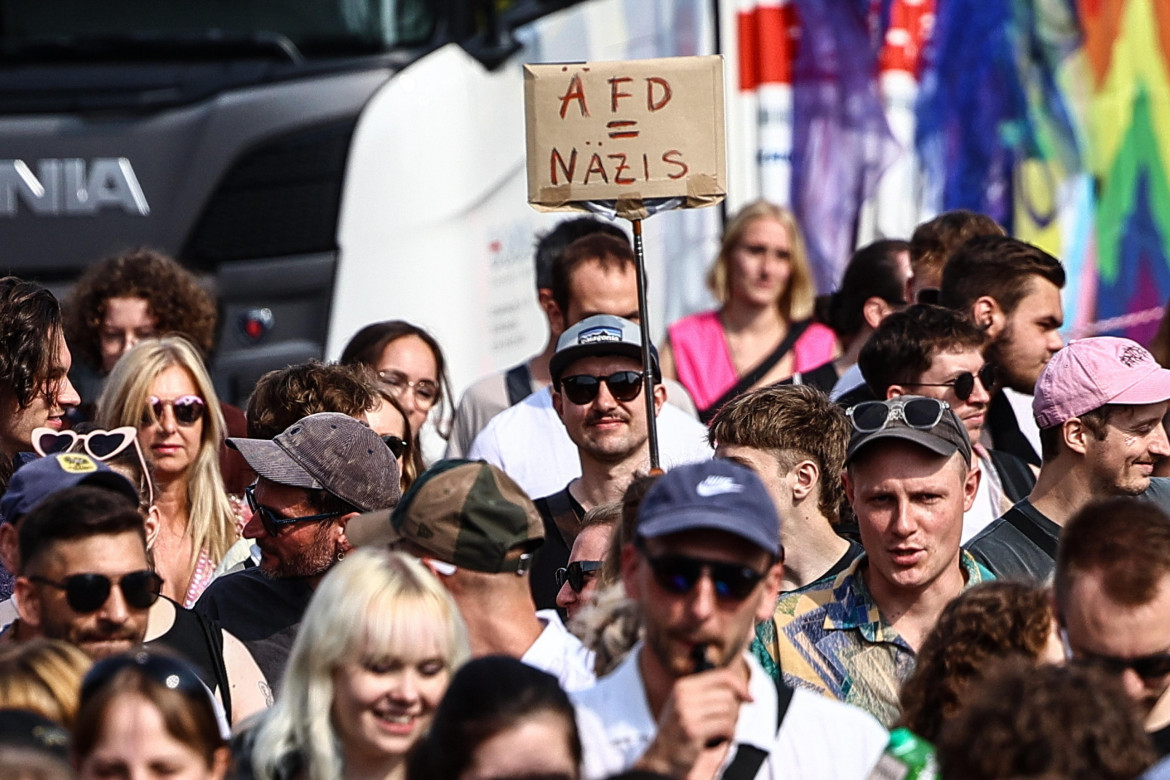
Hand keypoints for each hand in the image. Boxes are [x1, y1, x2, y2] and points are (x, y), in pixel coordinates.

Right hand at [636, 667, 751, 777]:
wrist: (659, 757)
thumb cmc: (676, 732)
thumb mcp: (686, 705)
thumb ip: (707, 693)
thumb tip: (740, 689)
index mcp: (683, 686)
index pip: (721, 675)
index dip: (740, 685)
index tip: (749, 697)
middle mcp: (683, 696)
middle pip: (727, 695)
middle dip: (733, 711)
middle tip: (725, 723)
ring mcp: (686, 713)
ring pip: (728, 710)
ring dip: (730, 725)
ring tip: (719, 732)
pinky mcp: (693, 730)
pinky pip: (725, 726)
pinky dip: (728, 735)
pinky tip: (719, 739)